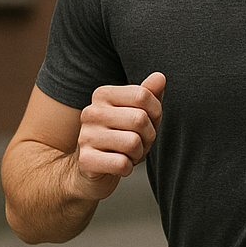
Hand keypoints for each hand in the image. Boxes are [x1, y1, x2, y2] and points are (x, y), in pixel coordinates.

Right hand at [74, 72, 165, 198]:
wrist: (90, 168)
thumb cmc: (119, 137)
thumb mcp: (137, 113)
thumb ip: (148, 94)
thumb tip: (159, 77)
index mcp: (102, 95)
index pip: (143, 95)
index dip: (155, 113)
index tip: (148, 123)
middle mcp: (91, 112)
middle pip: (140, 119)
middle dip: (148, 136)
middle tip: (138, 142)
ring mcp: (86, 136)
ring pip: (133, 142)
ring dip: (138, 154)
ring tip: (127, 153)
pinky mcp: (86, 161)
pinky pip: (122, 164)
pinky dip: (127, 168)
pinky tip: (118, 165)